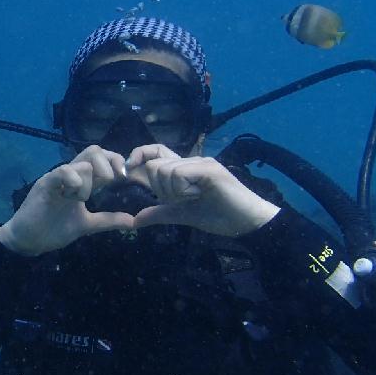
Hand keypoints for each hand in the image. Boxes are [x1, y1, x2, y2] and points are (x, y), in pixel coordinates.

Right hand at [0, 146, 134, 256]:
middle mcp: (70, 175)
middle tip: (109, 183)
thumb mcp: (87, 225)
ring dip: (89, 183)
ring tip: (80, 200)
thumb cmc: (54, 229)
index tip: (124, 177)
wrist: (29, 241)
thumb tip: (132, 221)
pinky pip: (63, 171)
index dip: (116, 161)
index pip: (101, 158)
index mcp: (81, 181)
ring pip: (82, 164)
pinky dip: (74, 182)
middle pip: (94, 151)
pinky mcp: (45, 184)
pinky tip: (70, 197)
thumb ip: (108, 220)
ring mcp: (57, 178)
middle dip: (108, 165)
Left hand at [126, 144, 279, 236]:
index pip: (155, 152)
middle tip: (183, 199)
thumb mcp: (182, 216)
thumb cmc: (219, 216)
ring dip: (174, 192)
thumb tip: (135, 220)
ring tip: (195, 198)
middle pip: (154, 166)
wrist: (247, 223)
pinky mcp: (208, 168)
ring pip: (164, 171)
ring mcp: (200, 162)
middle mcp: (191, 161)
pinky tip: (200, 195)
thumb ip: (159, 213)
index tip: (129, 169)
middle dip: (161, 189)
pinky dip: (183, 190)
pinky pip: (179, 174)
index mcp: (184, 169)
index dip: (140, 155)